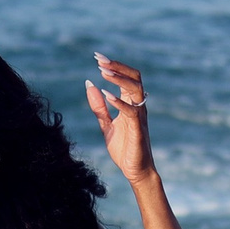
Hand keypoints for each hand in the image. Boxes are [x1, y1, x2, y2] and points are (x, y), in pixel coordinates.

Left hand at [85, 54, 154, 183]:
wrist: (135, 171)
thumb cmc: (124, 148)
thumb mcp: (106, 125)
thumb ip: (99, 107)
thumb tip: (89, 84)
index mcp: (130, 104)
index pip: (126, 78)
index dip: (114, 66)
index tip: (98, 56)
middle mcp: (137, 107)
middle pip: (134, 78)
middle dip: (117, 67)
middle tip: (99, 59)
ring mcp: (139, 117)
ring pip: (135, 90)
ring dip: (119, 79)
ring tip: (103, 72)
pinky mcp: (138, 130)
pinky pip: (132, 111)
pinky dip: (119, 101)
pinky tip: (106, 95)